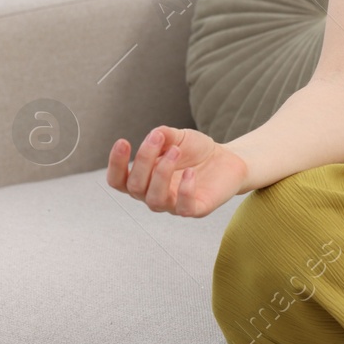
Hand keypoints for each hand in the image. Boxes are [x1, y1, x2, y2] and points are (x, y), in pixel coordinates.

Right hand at [107, 126, 248, 217]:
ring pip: (155, 200)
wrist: (227, 159)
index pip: (118, 181)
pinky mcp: (196, 209)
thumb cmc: (196, 151)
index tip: (123, 142)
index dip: (115, 164)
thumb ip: (164, 135)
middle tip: (158, 138)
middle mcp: (153, 195)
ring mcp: (174, 205)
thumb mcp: (178, 137)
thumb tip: (154, 134)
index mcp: (144, 180)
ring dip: (161, 173)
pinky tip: (191, 172)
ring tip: (175, 151)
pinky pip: (184, 208)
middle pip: (135, 187)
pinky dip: (185, 190)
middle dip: (143, 160)